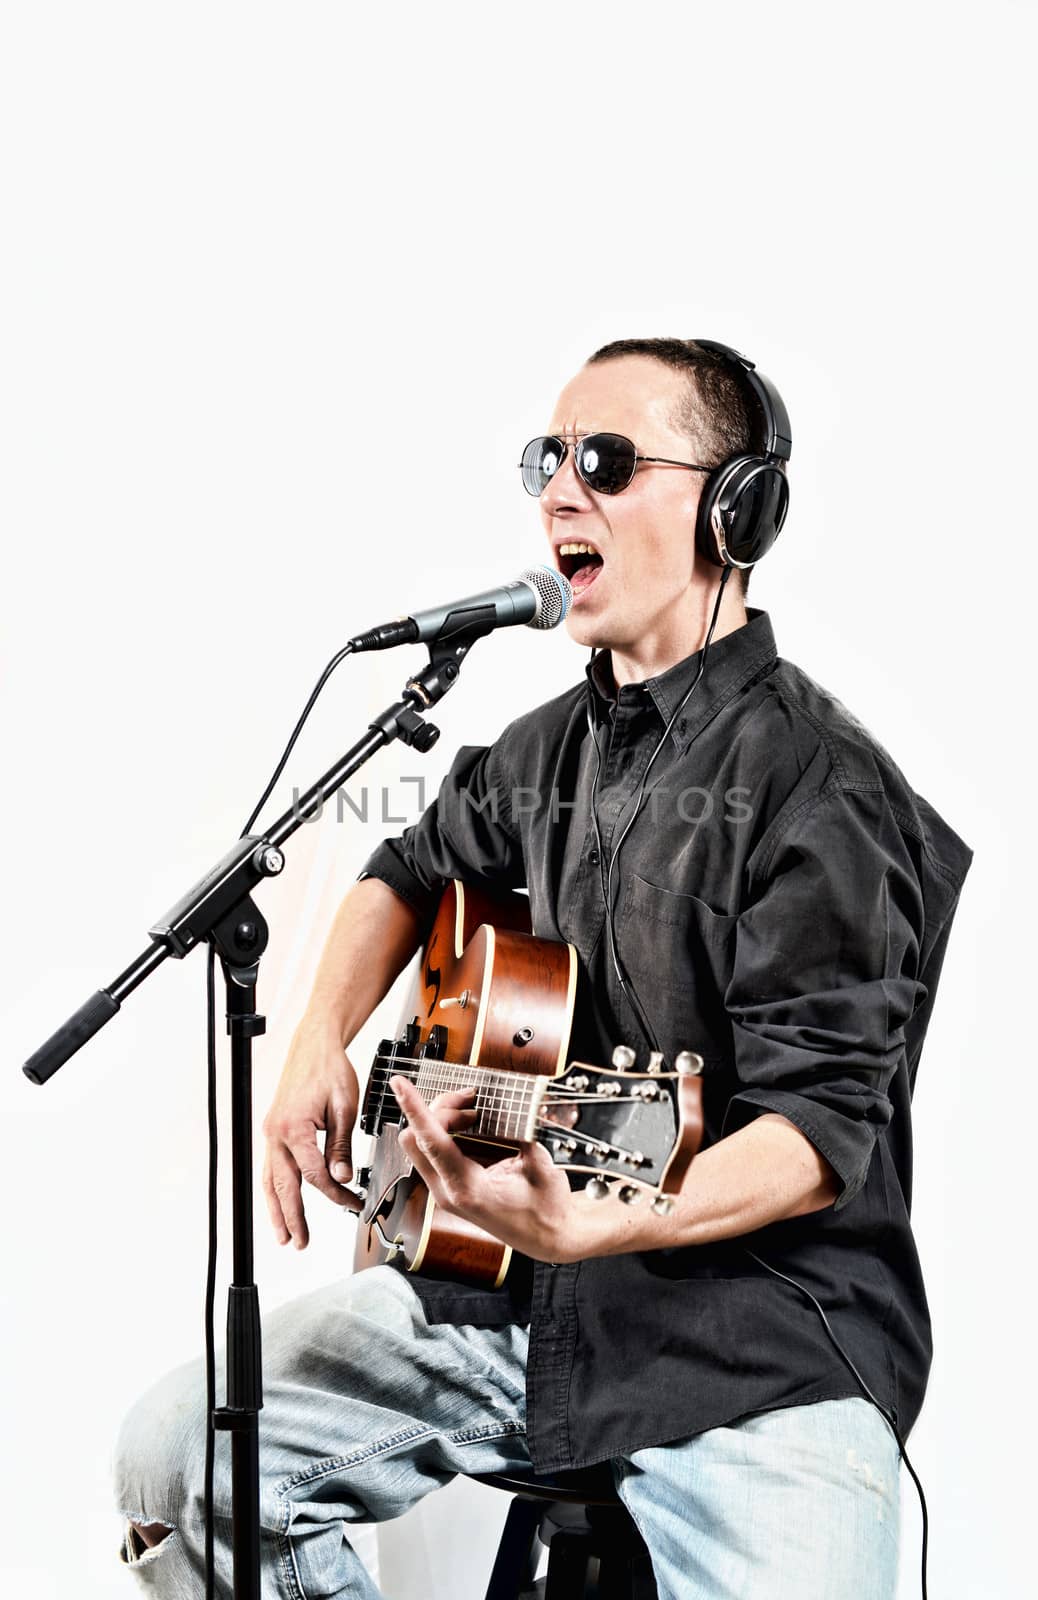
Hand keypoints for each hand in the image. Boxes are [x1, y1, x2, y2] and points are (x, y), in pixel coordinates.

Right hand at [261, 1014, 361, 1248]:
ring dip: (277, 1210)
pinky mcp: (273, 1130)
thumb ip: (340, 1146)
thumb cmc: (330, 1070)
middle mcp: (276, 1134)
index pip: (314, 1175)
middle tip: (300, 1243)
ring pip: (270, 1180)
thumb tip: (340, 1178)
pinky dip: (274, 1189)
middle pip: (284, 1185)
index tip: (352, 1202)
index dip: (335, 1193)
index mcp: (295, 1129)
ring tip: (283, 1236)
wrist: (314, 1045)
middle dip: (292, 1217)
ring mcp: (271, 1133)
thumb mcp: (344, 1107)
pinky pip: (271, 1167)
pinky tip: (279, 1204)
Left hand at [390, 1074, 578, 1263]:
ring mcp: (445, 1192)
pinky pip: (433, 1151)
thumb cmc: (546, 1210)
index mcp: (468, 1189)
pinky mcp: (449, 1188)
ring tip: (474, 1111)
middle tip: (469, 1099)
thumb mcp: (540, 1167)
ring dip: (443, 1119)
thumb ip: (522, 1134)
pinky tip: (472, 1124)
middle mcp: (448, 1192)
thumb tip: (511, 1104)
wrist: (548, 1238)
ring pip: (422, 1143)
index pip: (430, 1141)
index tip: (400, 1084)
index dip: (414, 1108)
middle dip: (437, 1109)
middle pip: (417, 1138)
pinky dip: (448, 1130)